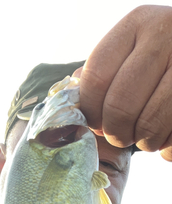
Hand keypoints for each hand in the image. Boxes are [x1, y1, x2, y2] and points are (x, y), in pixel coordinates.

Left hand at [73, 5, 171, 161]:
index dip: (90, 111)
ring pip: (149, 124)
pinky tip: (166, 136)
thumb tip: (73, 105)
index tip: (95, 123)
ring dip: (143, 142)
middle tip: (120, 136)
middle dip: (115, 132)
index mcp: (136, 25)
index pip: (97, 77)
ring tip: (146, 137)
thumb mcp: (131, 52)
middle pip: (120, 106)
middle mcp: (164, 36)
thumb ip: (103, 74)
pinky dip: (166, 146)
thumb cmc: (160, 61)